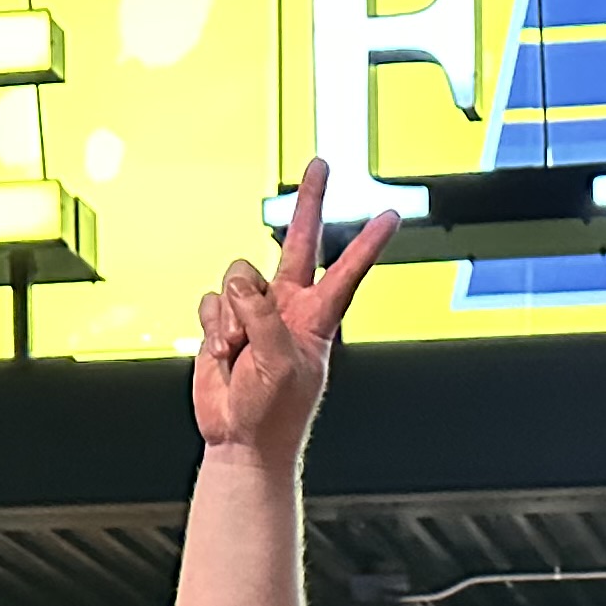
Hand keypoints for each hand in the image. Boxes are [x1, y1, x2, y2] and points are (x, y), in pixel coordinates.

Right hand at [192, 157, 393, 467]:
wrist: (241, 441)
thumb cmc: (274, 413)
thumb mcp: (279, 363)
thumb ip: (261, 316)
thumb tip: (239, 285)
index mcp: (316, 319)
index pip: (346, 272)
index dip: (368, 244)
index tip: (392, 215)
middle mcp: (288, 307)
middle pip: (297, 242)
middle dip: (309, 202)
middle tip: (320, 164)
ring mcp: (255, 312)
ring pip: (237, 278)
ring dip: (233, 317)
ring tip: (240, 353)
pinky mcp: (225, 322)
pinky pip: (213, 302)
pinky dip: (214, 328)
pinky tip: (223, 356)